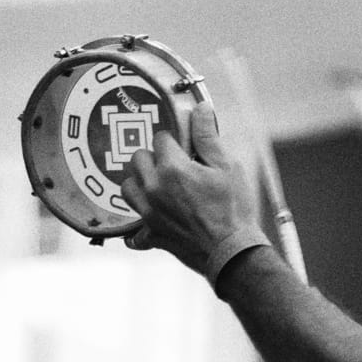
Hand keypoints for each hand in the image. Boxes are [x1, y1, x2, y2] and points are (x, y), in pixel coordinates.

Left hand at [121, 102, 265, 281]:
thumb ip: (208, 136)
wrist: (232, 253)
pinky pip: (132, 228)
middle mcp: (153, 189)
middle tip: (173, 164)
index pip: (160, 138)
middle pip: (137, 159)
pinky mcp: (150, 235)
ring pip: (127, 188)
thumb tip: (200, 109)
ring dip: (140, 183)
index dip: (175, 140)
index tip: (185, 147)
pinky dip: (139, 223)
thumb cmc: (234, 208)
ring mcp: (148, 214)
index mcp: (172, 169)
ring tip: (159, 185)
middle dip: (153, 157)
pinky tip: (153, 218)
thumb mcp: (227, 166)